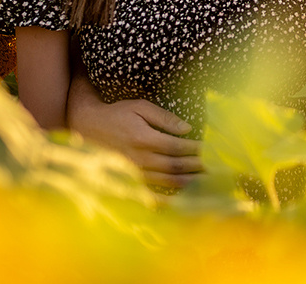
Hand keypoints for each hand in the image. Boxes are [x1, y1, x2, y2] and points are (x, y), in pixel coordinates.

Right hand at [67, 78, 202, 189]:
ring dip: (190, 182)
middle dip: (198, 167)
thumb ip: (164, 118)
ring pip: (167, 181)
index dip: (196, 150)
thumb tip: (187, 129)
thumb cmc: (117, 114)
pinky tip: (183, 199)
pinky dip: (170, 196)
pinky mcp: (130, 179)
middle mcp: (140, 158)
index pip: (177, 147)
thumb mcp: (140, 107)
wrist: (88, 127)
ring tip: (208, 182)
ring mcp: (135, 172)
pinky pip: (153, 191)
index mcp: (143, 138)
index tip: (212, 150)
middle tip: (217, 168)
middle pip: (176, 166)